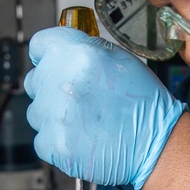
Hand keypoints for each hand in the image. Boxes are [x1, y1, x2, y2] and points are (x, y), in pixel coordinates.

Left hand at [24, 26, 185, 189]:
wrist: (154, 144)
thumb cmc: (142, 103)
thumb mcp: (119, 59)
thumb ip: (84, 50)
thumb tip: (60, 50)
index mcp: (79, 55)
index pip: (39, 45)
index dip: (47, 55)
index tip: (52, 63)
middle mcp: (63, 82)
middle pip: (35, 79)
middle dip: (51, 87)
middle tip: (78, 97)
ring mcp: (56, 115)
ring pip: (36, 111)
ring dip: (53, 115)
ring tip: (83, 120)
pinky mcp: (54, 143)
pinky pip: (41, 138)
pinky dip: (57, 139)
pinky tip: (80, 136)